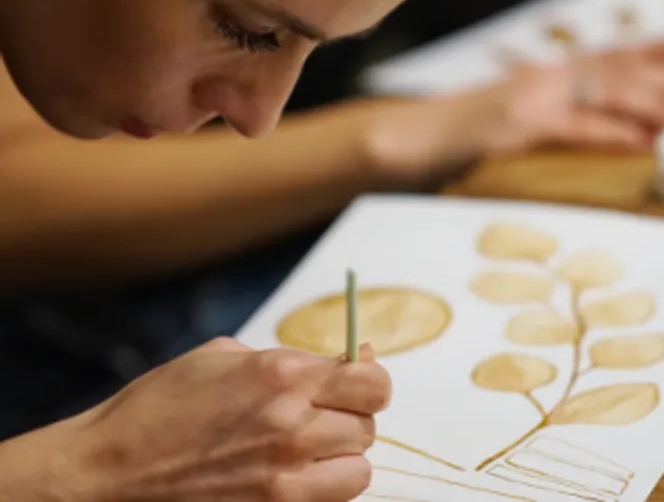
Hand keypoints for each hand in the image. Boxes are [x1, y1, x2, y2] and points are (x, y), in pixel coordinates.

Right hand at [6, 338, 390, 501]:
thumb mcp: (221, 358)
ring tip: (305, 452)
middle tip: (319, 417)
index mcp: (282, 376)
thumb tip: (352, 360)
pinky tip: (289, 477)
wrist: (106, 475)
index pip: (373, 382)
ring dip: (340, 460)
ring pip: (359, 470)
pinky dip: (320, 490)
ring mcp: (285, 479)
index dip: (370, 382)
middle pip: (368, 426)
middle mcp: (293, 426)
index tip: (358, 383)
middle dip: (349, 418)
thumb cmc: (157, 408)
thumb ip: (290, 359)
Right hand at [366, 35, 663, 178]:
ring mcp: (532, 99)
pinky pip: (575, 129)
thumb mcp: (518, 122)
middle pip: (621, 70)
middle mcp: (547, 78)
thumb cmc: (464, 137)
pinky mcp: (516, 127)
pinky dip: (611, 135)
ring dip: (653, 102)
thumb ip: (561, 121)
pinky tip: (642, 143)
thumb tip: (617, 139)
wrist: (408, 140)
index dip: (661, 50)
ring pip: (606, 92)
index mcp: (550, 76)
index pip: (615, 57)